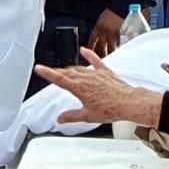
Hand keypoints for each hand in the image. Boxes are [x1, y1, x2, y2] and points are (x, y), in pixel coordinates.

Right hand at [35, 47, 162, 125]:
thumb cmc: (111, 109)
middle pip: (68, 72)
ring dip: (70, 69)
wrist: (128, 103)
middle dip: (58, 72)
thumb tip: (60, 119)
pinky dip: (89, 55)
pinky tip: (84, 50)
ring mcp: (97, 73)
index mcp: (80, 88)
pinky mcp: (106, 72)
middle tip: (50, 73)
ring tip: (64, 70)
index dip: (48, 73)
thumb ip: (72, 116)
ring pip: (79, 68)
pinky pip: (96, 60)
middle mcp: (87, 78)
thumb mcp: (87, 116)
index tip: (39, 68)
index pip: (60, 79)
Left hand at [87, 9, 124, 56]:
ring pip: (110, 48)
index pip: (92, 40)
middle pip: (101, 47)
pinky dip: (119, 48)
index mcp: (98, 28)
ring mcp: (112, 35)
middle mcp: (104, 33)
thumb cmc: (111, 12)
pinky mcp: (120, 35)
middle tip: (102, 61)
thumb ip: (100, 29)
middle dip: (102, 54)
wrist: (120, 8)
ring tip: (112, 60)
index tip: (90, 53)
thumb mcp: (101, 20)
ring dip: (111, 54)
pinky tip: (119, 52)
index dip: (90, 47)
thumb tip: (99, 37)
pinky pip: (119, 45)